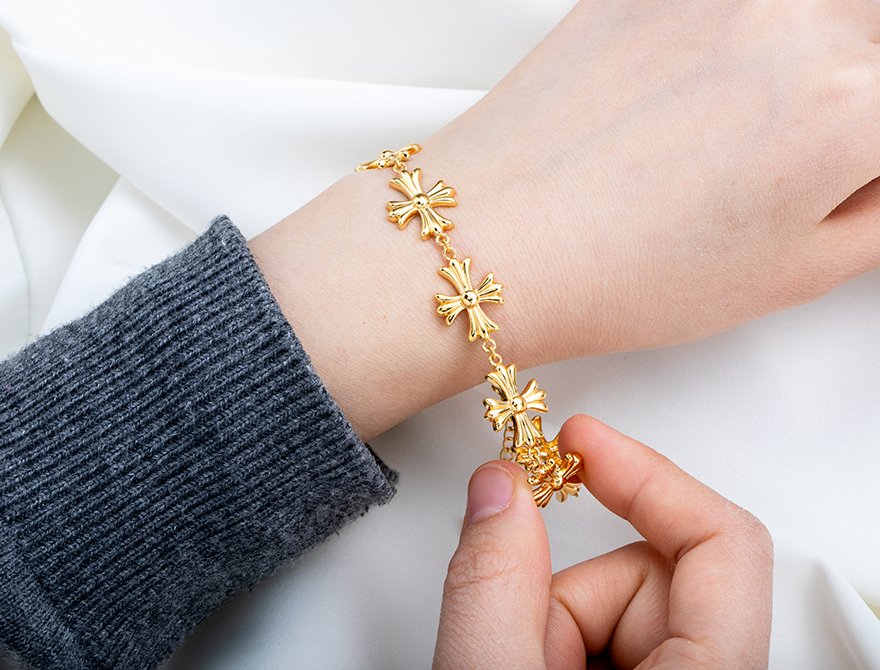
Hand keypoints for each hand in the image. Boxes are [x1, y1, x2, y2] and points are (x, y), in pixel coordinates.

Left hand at [251, 0, 879, 439]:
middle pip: (870, 41)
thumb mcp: (793, 274)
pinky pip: (728, 7)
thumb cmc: (614, 274)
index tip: (849, 173)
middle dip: (852, 102)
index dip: (868, 161)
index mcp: (850, 108)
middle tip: (796, 156)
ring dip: (799, 61)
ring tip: (740, 131)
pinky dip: (732, 41)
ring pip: (809, 13)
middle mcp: (793, 19)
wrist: (494, 242)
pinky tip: (692, 99)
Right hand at [433, 415, 773, 668]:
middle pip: (648, 575)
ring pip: (616, 606)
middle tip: (514, 644)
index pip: (723, 542)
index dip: (648, 475)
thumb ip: (493, 584)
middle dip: (565, 594)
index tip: (581, 440)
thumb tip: (499, 487)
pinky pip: (604, 636)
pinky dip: (553, 645)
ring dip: (550, 627)